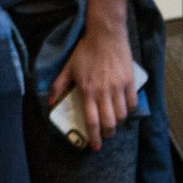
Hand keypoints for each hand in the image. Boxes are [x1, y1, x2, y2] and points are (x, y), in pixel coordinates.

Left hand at [46, 23, 136, 150]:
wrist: (105, 34)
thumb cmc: (85, 51)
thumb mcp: (68, 68)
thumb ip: (58, 86)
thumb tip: (50, 103)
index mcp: (87, 91)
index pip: (92, 121)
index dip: (94, 137)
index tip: (94, 147)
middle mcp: (104, 92)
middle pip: (109, 123)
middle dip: (107, 134)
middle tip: (105, 136)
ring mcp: (119, 87)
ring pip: (122, 115)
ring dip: (117, 123)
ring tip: (113, 122)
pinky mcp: (130, 81)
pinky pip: (132, 103)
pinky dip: (129, 110)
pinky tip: (124, 110)